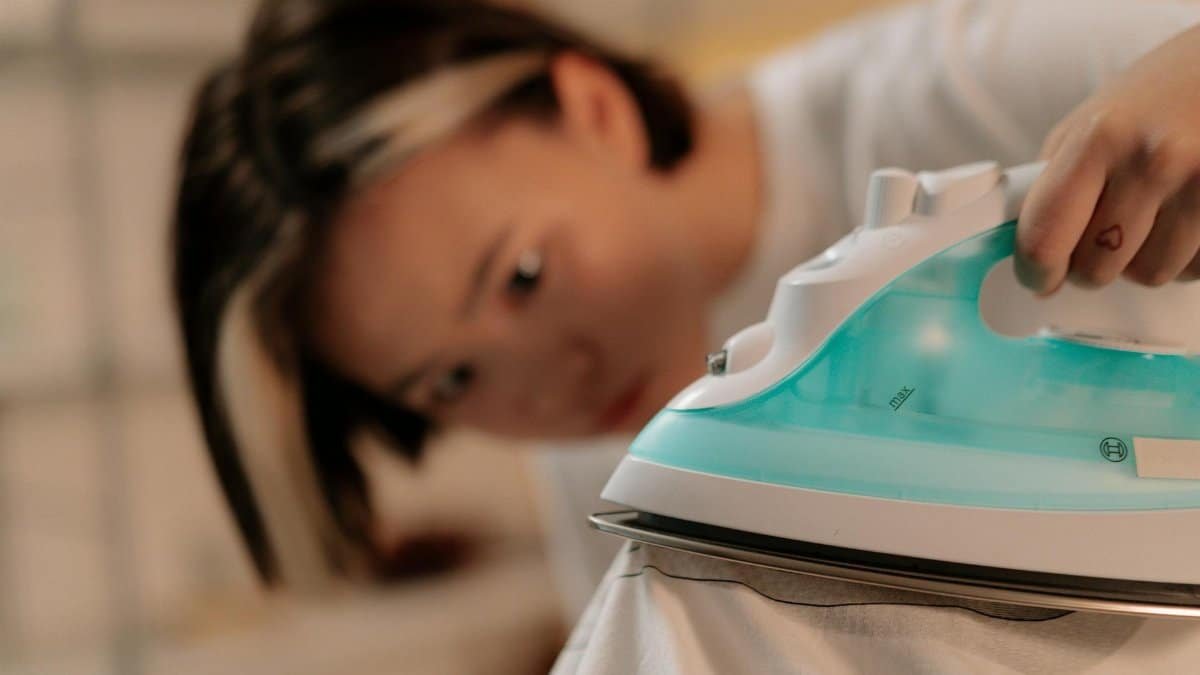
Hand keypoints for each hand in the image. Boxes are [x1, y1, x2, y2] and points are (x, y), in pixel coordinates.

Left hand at [1017, 25, 1199, 294]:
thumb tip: (1032, 252)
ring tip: (1154, 215)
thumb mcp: (1090, 123)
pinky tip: (1188, 217)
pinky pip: (1196, 269)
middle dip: (1093, 263)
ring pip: (1150, 275)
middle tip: (1103, 237)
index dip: (1037, 273)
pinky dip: (1187, 256)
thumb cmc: (1158, 94)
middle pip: (1097, 268)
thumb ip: (1056, 185)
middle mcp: (1152, 160)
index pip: (1045, 238)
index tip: (1039, 279)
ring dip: (1144, 260)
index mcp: (1098, 138)